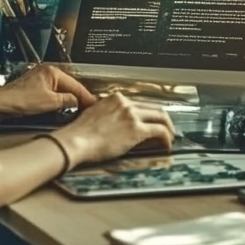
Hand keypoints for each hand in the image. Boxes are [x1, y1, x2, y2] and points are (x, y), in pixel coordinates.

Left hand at [0, 64, 95, 119]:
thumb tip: (77, 102)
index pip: (75, 84)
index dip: (86, 96)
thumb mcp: (49, 102)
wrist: (0, 105)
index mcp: (52, 71)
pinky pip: (53, 94)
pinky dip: (59, 101)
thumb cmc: (18, 100)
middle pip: (69, 86)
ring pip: (61, 91)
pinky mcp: (35, 89)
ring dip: (69, 100)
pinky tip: (62, 109)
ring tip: (78, 110)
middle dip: (78, 98)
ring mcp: (40, 80)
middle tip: (88, 109)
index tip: (94, 105)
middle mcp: (46, 73)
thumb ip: (67, 101)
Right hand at [51, 93, 174, 167]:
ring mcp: (131, 115)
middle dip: (163, 119)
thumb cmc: (79, 133)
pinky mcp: (136, 129)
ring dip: (168, 128)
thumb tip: (119, 124)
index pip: (139, 103)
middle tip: (166, 129)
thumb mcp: (94, 115)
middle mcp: (125, 103)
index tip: (151, 121)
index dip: (148, 114)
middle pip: (154, 107)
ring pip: (161, 116)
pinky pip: (160, 131)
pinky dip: (166, 138)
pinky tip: (166, 145)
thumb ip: (109, 114)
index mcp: (115, 98)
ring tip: (169, 138)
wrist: (75, 141)